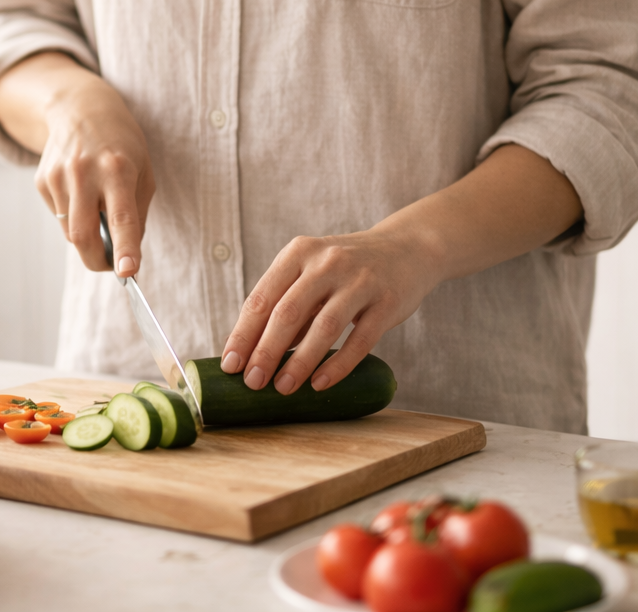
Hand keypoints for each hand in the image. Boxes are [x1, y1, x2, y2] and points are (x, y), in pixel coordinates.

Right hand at [0, 52, 154, 274]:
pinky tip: (80, 190)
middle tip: (110, 265)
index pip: (122, 217)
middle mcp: (85, 172)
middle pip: (84, 235)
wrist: (80, 109)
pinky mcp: (42, 180)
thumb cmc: (122, 144)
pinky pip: (59, 216)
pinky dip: (73, 215)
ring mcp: (59, 176)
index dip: (125, 247)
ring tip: (97, 205)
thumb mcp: (143, 171)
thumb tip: (125, 256)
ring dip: (86, 232)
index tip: (128, 272)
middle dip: (97, 260)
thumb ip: (137, 213)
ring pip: (70, 231)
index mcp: (118, 169)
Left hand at [218, 144, 583, 394]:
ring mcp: (359, 280)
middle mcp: (327, 262)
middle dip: (266, 351)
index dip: (243, 334)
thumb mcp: (313, 272)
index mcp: (298, 252)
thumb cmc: (347, 269)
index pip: (262, 297)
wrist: (408, 248)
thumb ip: (287, 304)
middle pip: (288, 312)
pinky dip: (338, 364)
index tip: (229, 366)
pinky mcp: (387, 301)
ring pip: (323, 326)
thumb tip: (253, 353)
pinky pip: (359, 339)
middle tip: (252, 382)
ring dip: (300, 361)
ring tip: (283, 388)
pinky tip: (320, 383)